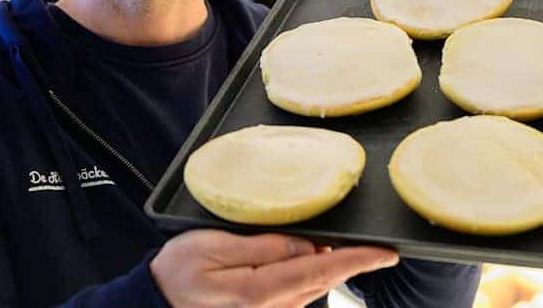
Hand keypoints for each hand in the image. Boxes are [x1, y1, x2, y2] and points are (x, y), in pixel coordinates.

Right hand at [150, 229, 398, 307]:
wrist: (154, 304)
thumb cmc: (177, 272)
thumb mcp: (213, 246)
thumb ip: (263, 246)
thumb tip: (306, 245)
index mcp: (261, 291)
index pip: (322, 270)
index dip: (359, 260)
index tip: (389, 253)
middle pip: (323, 279)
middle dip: (347, 259)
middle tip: (366, 240)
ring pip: (313, 286)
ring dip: (327, 265)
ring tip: (331, 244)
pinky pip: (298, 292)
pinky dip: (309, 273)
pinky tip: (303, 257)